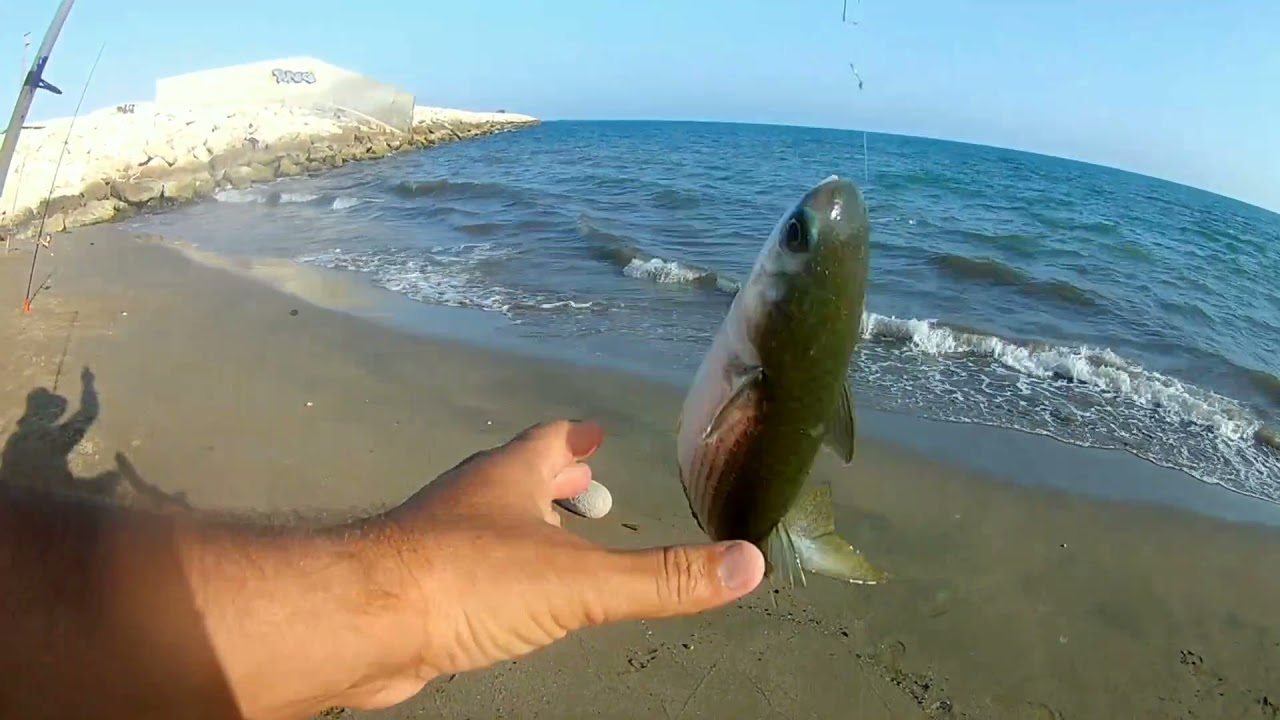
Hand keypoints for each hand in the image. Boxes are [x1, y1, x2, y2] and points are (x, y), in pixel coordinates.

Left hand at [350, 420, 764, 708]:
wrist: (361, 623)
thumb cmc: (470, 580)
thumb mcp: (581, 581)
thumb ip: (663, 578)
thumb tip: (750, 563)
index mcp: (509, 477)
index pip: (549, 441)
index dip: (577, 438)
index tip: (597, 434)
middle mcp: (470, 498)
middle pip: (516, 476)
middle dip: (552, 479)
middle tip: (584, 483)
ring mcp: (436, 540)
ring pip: (487, 521)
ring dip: (522, 525)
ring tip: (552, 542)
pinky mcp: (413, 587)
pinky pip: (464, 566)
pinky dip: (495, 570)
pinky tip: (505, 598)